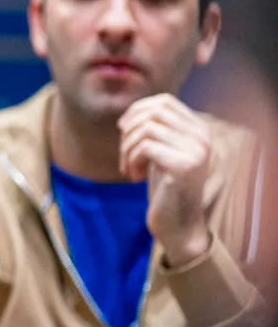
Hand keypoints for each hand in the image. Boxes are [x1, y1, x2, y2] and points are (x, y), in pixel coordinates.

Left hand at [118, 94, 211, 267]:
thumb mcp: (162, 153)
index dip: (137, 111)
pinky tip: (134, 177)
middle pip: (153, 112)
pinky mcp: (183, 166)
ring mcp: (195, 151)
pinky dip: (131, 160)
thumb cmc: (165, 189)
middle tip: (124, 153)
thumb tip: (130, 113)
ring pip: (145, 130)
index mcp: (199, 129)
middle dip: (129, 130)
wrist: (178, 225)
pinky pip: (145, 147)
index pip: (164, 101)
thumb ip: (156, 131)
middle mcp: (201, 137)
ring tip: (128, 169)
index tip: (123, 130)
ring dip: (127, 149)